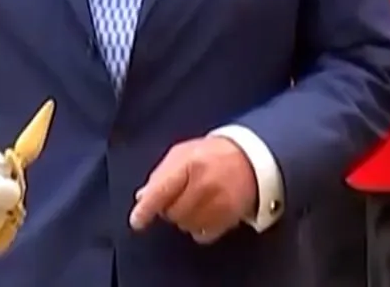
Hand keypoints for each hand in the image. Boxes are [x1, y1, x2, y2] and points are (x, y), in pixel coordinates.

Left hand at [129, 136, 256, 243]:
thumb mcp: (184, 154)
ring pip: (186, 226)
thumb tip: (142, 198)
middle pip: (172, 213)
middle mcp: (204, 184)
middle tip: (179, 197)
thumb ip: (161, 174)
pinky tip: (204, 214)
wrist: (253, 158)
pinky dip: (199, 229)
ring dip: (185, 219)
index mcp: (190, 163)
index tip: (137, 221)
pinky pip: (203, 235)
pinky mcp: (230, 218)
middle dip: (170, 209)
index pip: (161, 192)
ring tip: (194, 203)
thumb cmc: (212, 154)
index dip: (146, 210)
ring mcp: (219, 203)